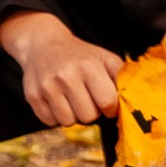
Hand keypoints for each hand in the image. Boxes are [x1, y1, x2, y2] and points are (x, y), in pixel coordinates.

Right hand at [0, 12, 123, 127]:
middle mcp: (67, 76)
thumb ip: (120, 75)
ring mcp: (48, 87)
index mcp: (88, 66)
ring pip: (69, 122)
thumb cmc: (79, 55)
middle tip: (87, 98)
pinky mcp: (32, 96)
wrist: (43, 44)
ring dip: (73, 115)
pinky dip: (56, 116)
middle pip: (88, 116)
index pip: (107, 101)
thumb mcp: (103, 57)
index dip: (110, 108)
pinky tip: (57, 101)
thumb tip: (133, 97)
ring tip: (72, 99)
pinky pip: (50, 122)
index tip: (107, 104)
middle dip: (91, 111)